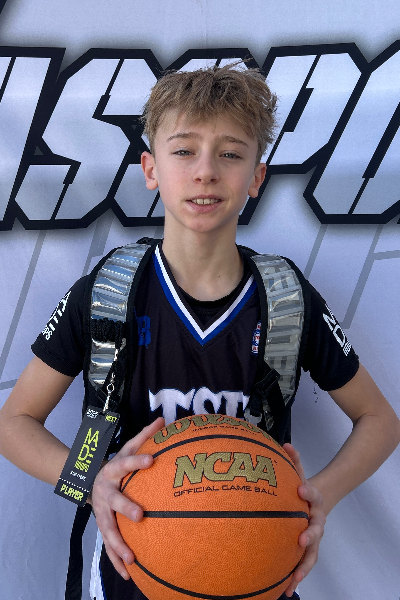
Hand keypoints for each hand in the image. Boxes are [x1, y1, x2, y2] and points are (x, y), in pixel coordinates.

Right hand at [90, 417, 164, 579]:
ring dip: (119, 545)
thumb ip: (145, 436)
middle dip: (126, 507)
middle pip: (114, 500)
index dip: (137, 460)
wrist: (87, 481)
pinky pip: (109, 547)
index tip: (152, 459)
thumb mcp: (128, 447)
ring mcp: (101, 512)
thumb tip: (164, 420)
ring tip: (132, 558)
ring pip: (108, 530)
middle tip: (141, 515)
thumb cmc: (117, 464)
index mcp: (112, 470)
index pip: (125, 462)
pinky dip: (117, 561)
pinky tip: (129, 576)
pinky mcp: (103, 527)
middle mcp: (105, 492)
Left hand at [282, 443, 325, 596]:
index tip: (301, 489)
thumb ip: (293, 459)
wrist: (314, 502)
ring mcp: (314, 536)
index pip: (314, 494)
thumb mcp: (298, 471)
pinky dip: (296, 576)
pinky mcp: (307, 550)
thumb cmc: (300, 487)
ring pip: (312, 553)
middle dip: (310, 534)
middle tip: (302, 538)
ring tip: (295, 579)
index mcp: (315, 499)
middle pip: (317, 528)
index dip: (309, 491)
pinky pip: (303, 564)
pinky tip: (286, 589)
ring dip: (304, 566)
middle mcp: (317, 519)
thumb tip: (285, 444)